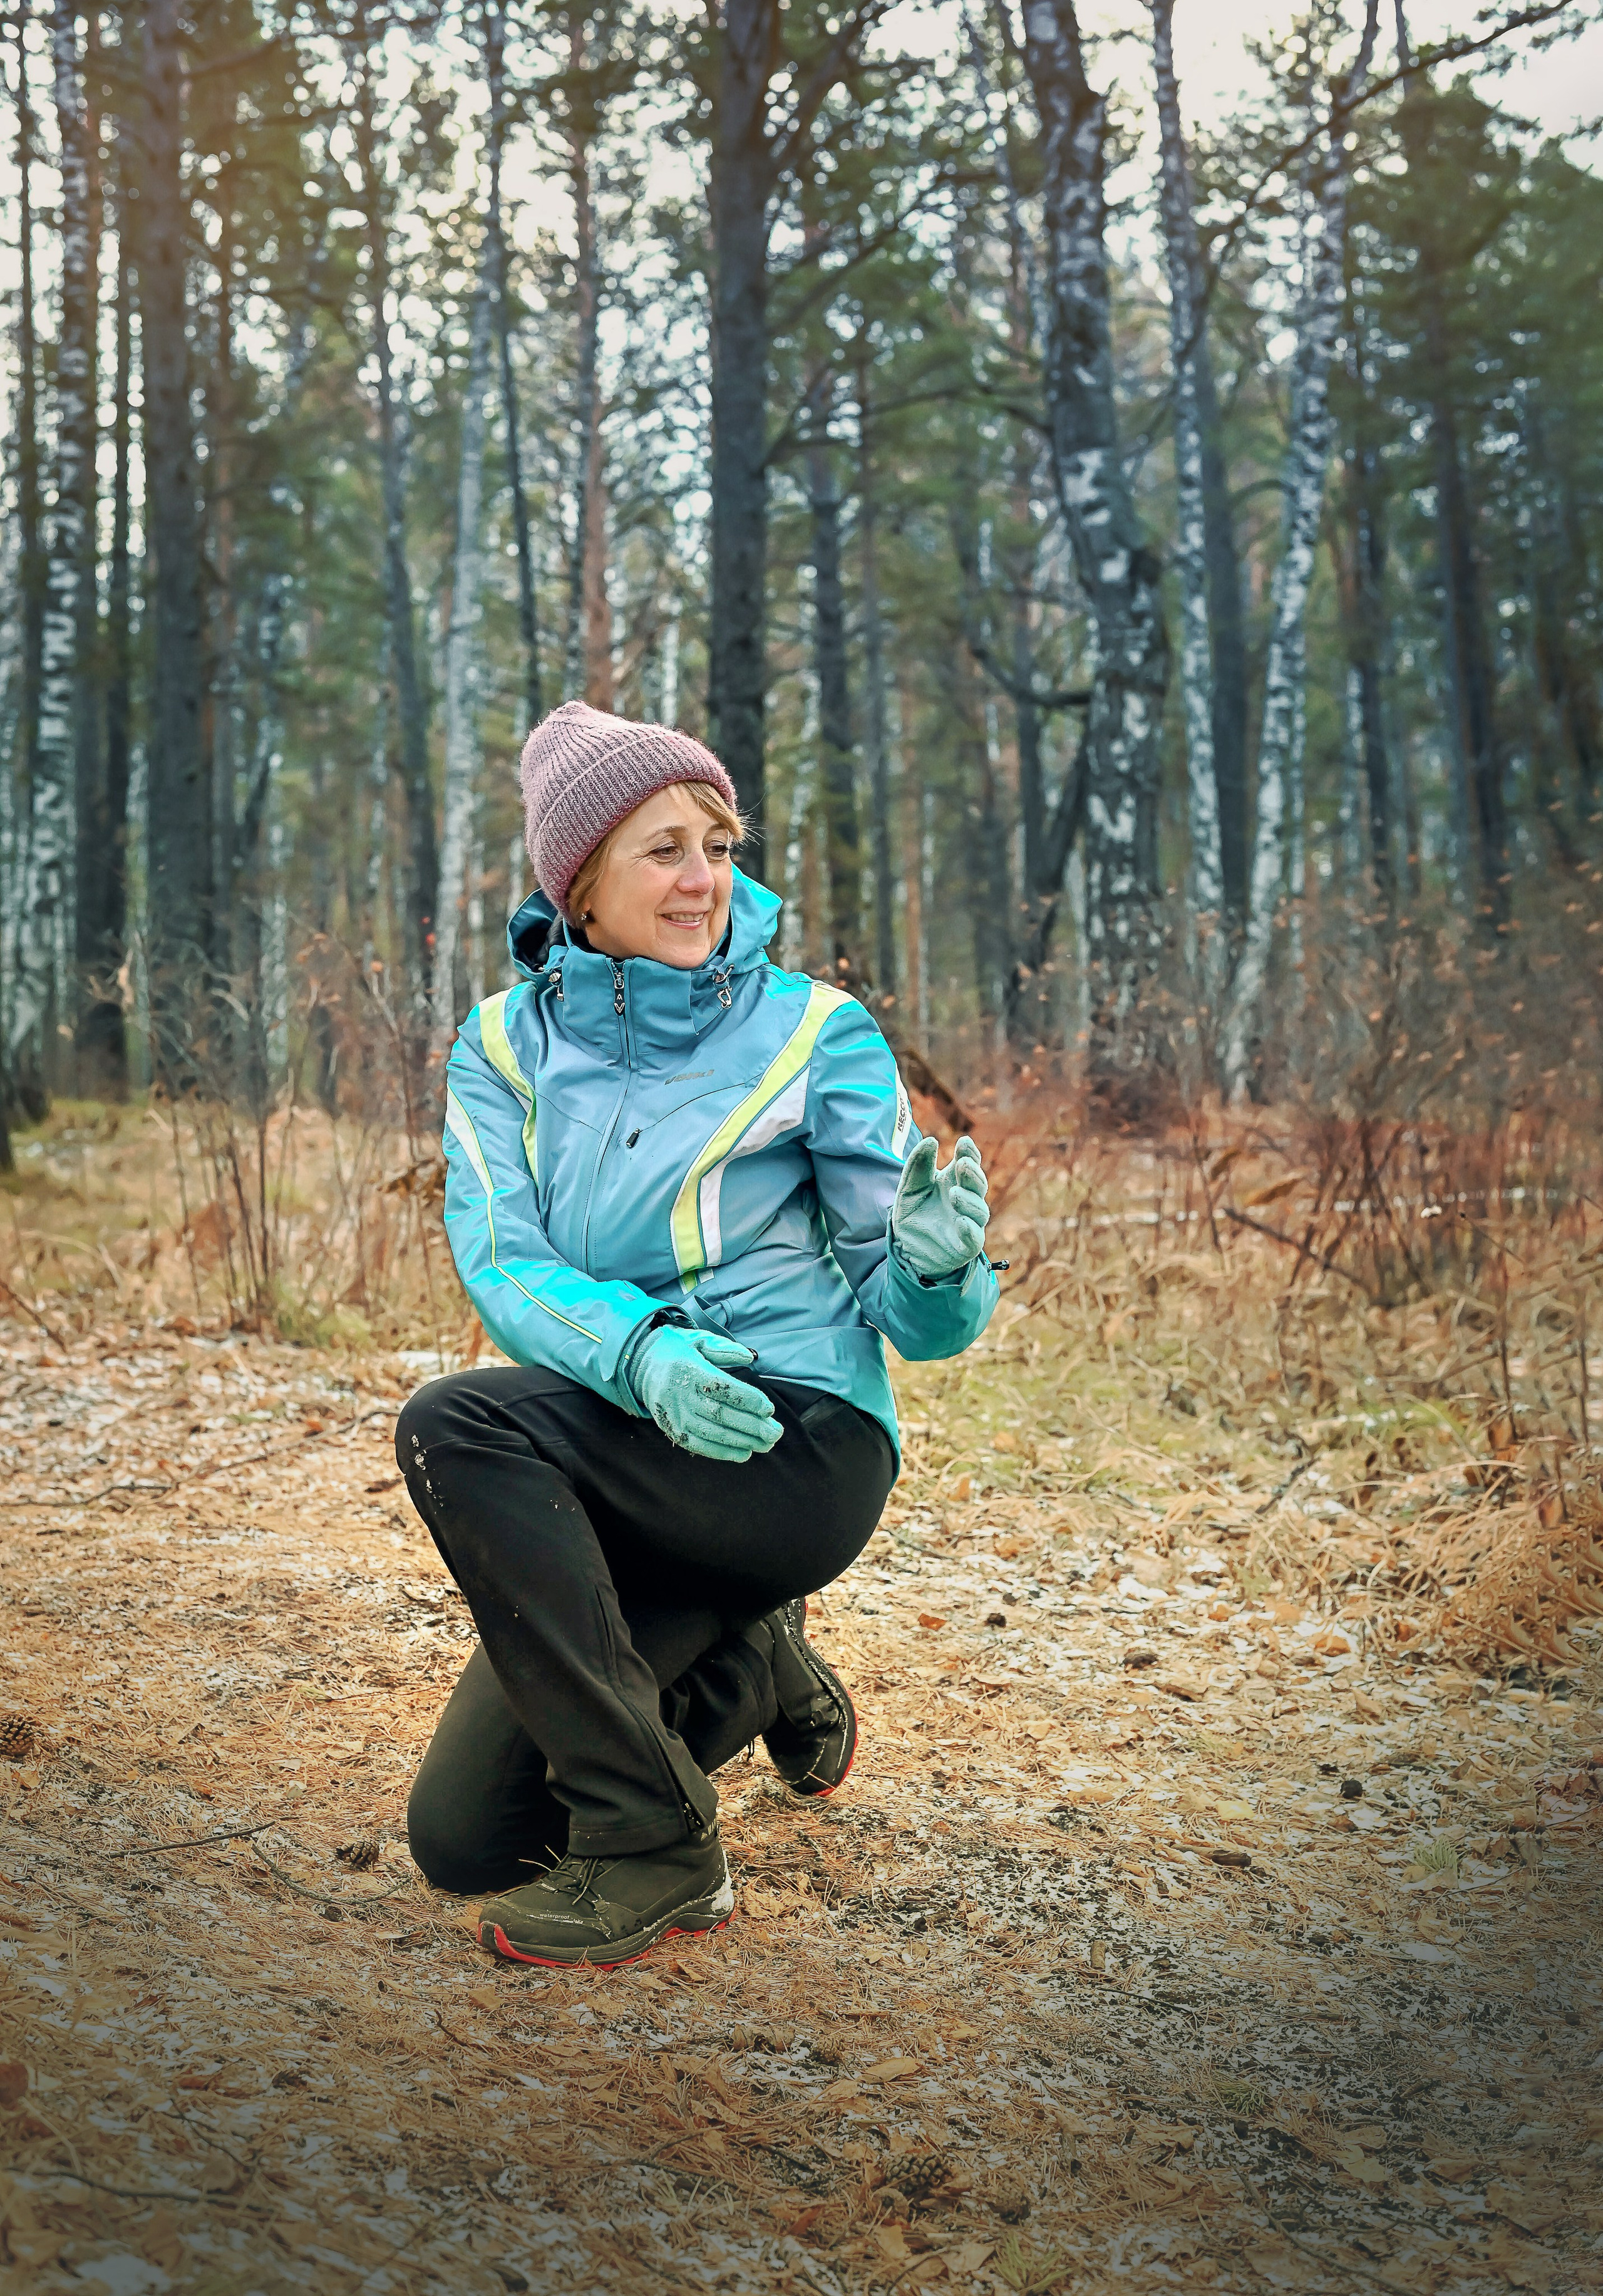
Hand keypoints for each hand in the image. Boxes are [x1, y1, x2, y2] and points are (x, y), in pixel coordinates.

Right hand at [630, 1328, 782, 1462]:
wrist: (641, 1367)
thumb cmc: (678, 1352)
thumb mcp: (698, 1340)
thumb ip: (724, 1348)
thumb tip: (749, 1357)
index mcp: (690, 1370)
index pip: (723, 1389)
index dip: (748, 1400)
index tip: (769, 1408)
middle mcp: (681, 1395)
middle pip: (721, 1414)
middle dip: (752, 1426)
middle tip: (776, 1432)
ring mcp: (675, 1416)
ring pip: (713, 1433)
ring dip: (742, 1441)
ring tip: (766, 1445)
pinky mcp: (672, 1430)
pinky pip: (699, 1445)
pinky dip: (722, 1452)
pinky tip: (744, 1453)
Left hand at [890, 1133, 989, 1279]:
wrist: (904, 1248)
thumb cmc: (912, 1214)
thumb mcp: (909, 1187)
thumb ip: (918, 1165)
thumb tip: (931, 1141)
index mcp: (954, 1182)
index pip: (969, 1163)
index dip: (970, 1153)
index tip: (964, 1143)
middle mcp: (966, 1200)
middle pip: (978, 1184)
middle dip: (973, 1173)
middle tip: (962, 1164)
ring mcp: (969, 1223)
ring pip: (980, 1210)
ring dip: (970, 1200)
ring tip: (954, 1193)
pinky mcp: (966, 1246)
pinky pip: (975, 1238)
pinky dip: (970, 1229)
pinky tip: (961, 1221)